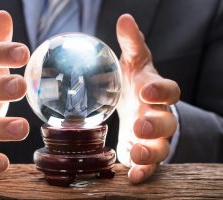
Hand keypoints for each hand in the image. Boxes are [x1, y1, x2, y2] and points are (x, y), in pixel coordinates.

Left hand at [115, 15, 179, 183]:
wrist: (135, 105)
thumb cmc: (135, 82)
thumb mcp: (133, 61)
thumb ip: (131, 43)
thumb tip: (125, 19)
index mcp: (157, 92)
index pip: (169, 90)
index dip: (161, 90)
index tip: (146, 90)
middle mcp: (159, 115)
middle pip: (167, 122)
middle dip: (155, 125)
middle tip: (139, 126)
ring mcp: (154, 136)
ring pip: (161, 147)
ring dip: (149, 152)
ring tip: (135, 154)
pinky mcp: (144, 151)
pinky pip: (148, 164)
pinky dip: (142, 170)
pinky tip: (131, 176)